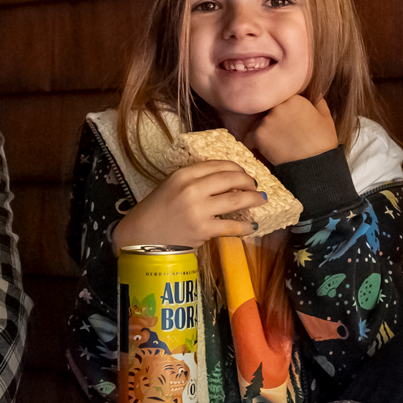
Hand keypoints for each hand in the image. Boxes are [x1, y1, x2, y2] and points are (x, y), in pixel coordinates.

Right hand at [113, 161, 266, 250]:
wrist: (142, 237)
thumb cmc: (157, 210)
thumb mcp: (171, 185)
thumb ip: (194, 180)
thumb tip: (226, 180)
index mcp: (183, 174)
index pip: (217, 165)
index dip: (236, 168)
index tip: (244, 173)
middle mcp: (191, 188)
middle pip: (230, 179)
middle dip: (248, 181)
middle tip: (255, 186)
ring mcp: (198, 210)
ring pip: (235, 200)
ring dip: (252, 199)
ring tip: (261, 200)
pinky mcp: (202, 230)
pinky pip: (231, 226)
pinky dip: (246, 227)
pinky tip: (253, 226)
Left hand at [248, 95, 337, 165]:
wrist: (315, 165)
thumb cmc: (322, 142)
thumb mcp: (325, 117)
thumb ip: (318, 101)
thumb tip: (316, 93)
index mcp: (294, 99)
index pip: (282, 100)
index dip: (284, 111)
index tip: (287, 121)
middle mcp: (278, 106)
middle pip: (270, 110)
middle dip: (274, 120)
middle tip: (282, 133)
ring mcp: (267, 120)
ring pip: (261, 123)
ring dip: (266, 131)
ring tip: (277, 143)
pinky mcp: (259, 135)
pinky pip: (252, 136)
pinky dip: (256, 143)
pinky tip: (267, 150)